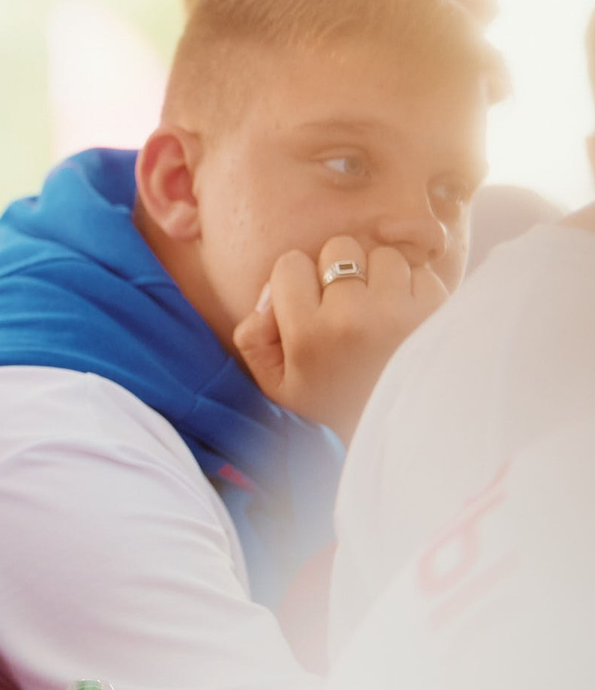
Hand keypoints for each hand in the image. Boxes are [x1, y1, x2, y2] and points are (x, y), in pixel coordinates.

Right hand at [232, 235, 447, 439]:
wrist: (398, 441)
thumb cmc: (331, 409)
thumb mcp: (274, 383)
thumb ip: (253, 335)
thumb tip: (272, 292)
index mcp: (307, 334)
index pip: (290, 263)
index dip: (295, 282)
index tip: (307, 307)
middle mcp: (351, 317)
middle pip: (339, 249)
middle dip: (339, 271)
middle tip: (344, 305)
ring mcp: (398, 314)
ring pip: (383, 256)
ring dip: (380, 277)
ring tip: (378, 310)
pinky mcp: (436, 315)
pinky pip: (423, 274)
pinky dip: (415, 290)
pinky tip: (405, 318)